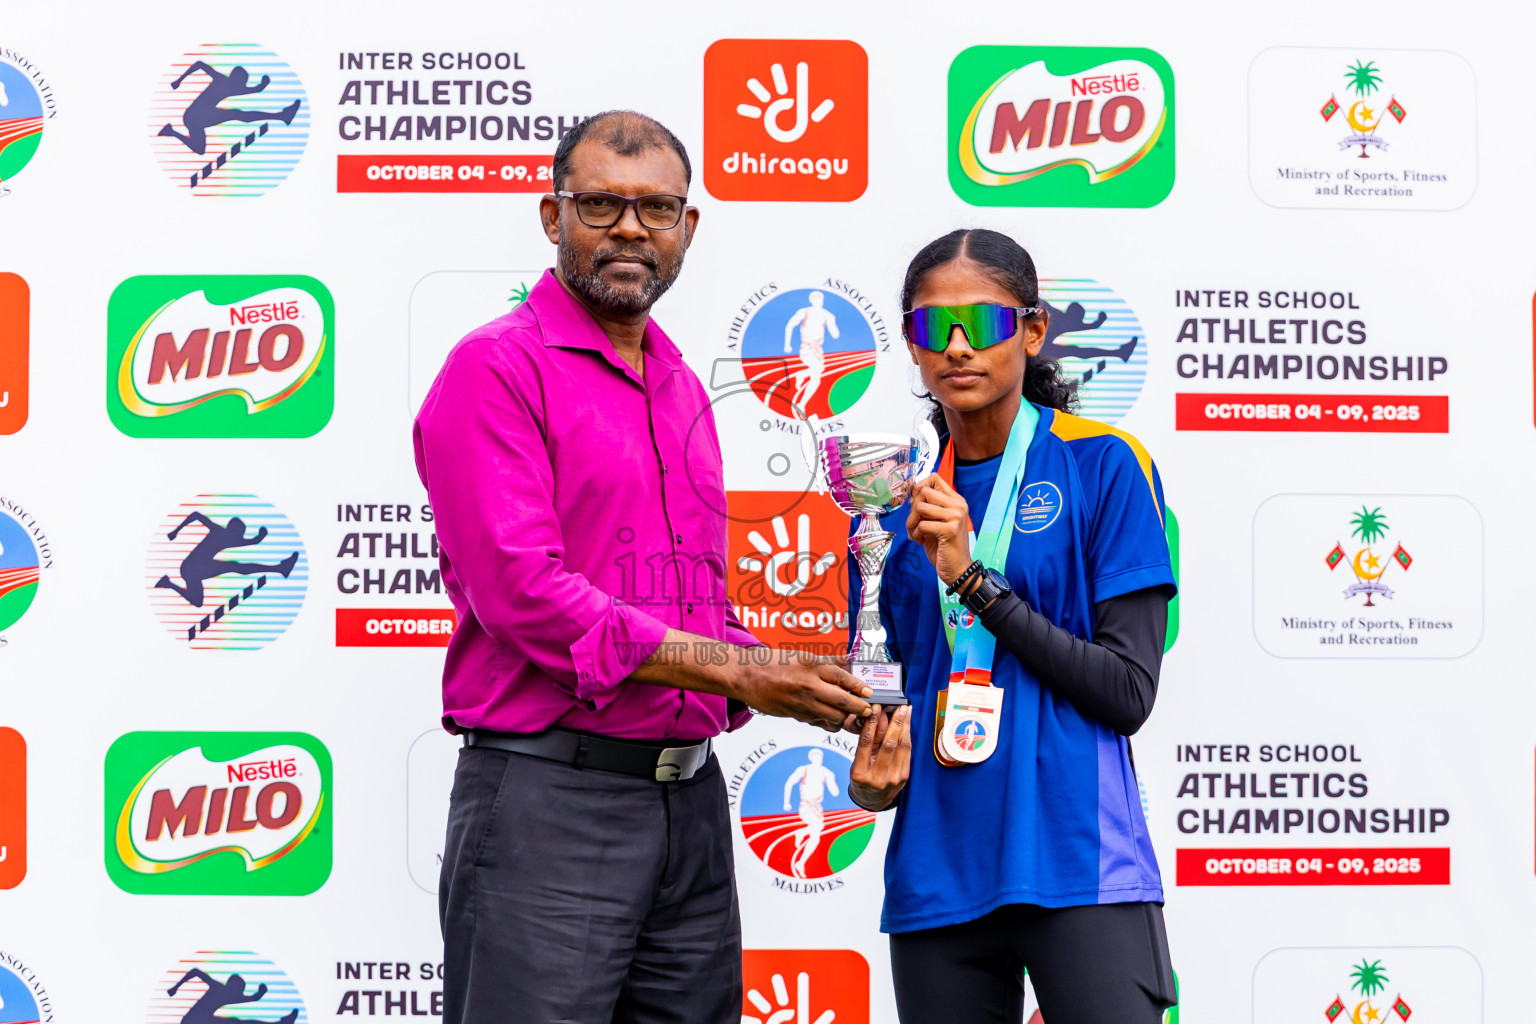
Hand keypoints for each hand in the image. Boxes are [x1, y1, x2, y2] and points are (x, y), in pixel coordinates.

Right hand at [733, 650, 873, 725]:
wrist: (746, 676)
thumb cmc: (773, 663)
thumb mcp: (801, 656)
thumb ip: (825, 661)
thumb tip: (847, 661)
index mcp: (811, 666)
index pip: (842, 677)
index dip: (858, 686)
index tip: (869, 693)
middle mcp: (808, 684)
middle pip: (842, 700)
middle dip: (858, 708)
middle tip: (867, 710)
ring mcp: (801, 702)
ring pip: (831, 715)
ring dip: (843, 718)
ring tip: (849, 716)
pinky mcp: (793, 714)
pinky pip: (816, 721)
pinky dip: (825, 721)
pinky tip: (828, 718)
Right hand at [848, 706, 911, 810]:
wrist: (873, 800)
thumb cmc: (862, 779)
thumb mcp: (857, 762)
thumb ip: (867, 742)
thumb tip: (876, 717)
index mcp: (860, 773)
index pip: (866, 742)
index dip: (872, 723)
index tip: (877, 708)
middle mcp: (877, 777)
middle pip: (888, 743)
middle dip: (895, 722)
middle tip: (900, 707)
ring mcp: (893, 779)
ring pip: (901, 747)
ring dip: (905, 726)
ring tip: (906, 712)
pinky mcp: (904, 778)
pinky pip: (907, 752)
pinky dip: (907, 737)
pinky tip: (907, 726)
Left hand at [906, 474, 971, 584]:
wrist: (958, 568)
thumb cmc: (944, 545)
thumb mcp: (937, 521)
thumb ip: (930, 506)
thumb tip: (911, 494)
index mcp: (956, 500)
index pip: (934, 478)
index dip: (918, 489)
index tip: (915, 505)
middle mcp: (958, 505)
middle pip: (924, 491)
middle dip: (912, 508)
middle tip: (913, 522)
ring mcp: (956, 516)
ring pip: (920, 507)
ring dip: (911, 522)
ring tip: (915, 533)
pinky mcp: (950, 530)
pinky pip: (922, 525)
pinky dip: (916, 534)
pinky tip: (920, 541)